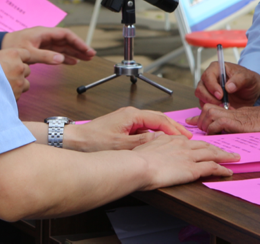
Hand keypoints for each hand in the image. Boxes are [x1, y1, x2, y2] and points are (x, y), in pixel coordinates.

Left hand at [0, 27, 95, 65]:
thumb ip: (44, 56)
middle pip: (67, 41)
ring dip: (75, 53)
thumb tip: (61, 60)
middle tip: (91, 55)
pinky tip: (73, 62)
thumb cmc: (11, 46)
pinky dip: (66, 57)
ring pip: (64, 47)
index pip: (66, 35)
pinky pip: (57, 52)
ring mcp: (45, 43)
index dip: (78, 42)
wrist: (0, 47)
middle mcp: (47, 36)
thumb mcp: (28, 52)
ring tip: (86, 59)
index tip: (86, 49)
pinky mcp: (42, 49)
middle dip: (80, 47)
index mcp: (44, 33)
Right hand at [0, 47, 32, 99]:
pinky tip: (1, 93)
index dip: (20, 59)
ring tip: (3, 86)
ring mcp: (19, 81)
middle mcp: (19, 67)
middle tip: (5, 75)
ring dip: (18, 84)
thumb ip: (3, 57)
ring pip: (26, 83)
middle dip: (18, 72)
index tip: (12, 63)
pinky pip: (19, 94)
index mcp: (13, 54)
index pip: (26, 54)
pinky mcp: (17, 94)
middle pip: (27, 69)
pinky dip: (12, 94)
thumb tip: (7, 59)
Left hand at [64, 106, 192, 151]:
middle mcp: (130, 114)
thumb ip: (142, 141)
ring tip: (176, 139)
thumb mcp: (120, 145)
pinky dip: (154, 133)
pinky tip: (157, 141)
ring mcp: (126, 119)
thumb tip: (158, 139)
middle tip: (186, 135)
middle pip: (158, 119)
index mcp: (132, 115)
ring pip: (151, 123)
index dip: (174, 128)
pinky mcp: (122, 126)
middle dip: (173, 127)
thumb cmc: (92, 141)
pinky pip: (143, 127)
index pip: (160, 119)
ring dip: (164, 130)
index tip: (184, 136)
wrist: (73, 141)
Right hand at [134, 133, 238, 189]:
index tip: (206, 147)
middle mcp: (183, 145)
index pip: (191, 142)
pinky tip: (228, 172)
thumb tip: (154, 140)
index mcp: (172, 139)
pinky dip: (222, 169)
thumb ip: (154, 142)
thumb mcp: (145, 145)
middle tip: (227, 151)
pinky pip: (212, 168)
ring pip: (213, 154)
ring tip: (234, 159)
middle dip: (218, 148)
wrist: (137, 165)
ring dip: (225, 156)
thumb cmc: (136, 159)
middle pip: (206, 146)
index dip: (201, 145)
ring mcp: (189, 157)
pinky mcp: (192, 169)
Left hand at [189, 103, 259, 134]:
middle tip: (202, 131)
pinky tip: (217, 135)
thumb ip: (240, 126)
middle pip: (207, 108)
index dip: (200, 116)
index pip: (212, 109)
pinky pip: (220, 122)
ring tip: (209, 133)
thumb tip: (230, 134)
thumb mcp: (252, 124)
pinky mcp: (240, 123)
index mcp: (235, 113)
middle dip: (200, 120)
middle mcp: (233, 113)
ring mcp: (236, 116)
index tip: (191, 122)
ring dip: (206, 124)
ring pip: (210, 113)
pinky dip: (214, 129)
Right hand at [195, 61, 259, 107]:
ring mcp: (207, 90)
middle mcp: (209, 78)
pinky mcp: (209, 100)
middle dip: (210, 98)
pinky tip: (223, 110)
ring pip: (201, 98)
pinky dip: (212, 109)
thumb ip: (239, 80)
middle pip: (200, 88)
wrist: (251, 91)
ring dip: (210, 105)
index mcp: (216, 68)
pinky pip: (204, 105)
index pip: (208, 76)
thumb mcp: (248, 78)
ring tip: (224, 107)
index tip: (221, 95)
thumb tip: (228, 87)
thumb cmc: (248, 80)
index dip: (212, 86)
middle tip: (222, 104)